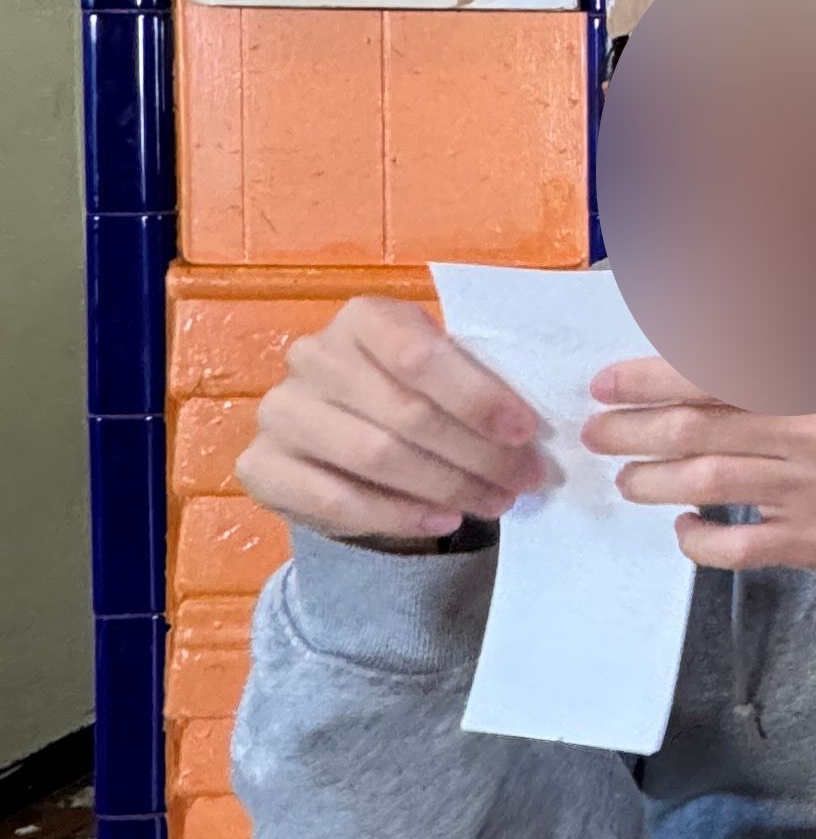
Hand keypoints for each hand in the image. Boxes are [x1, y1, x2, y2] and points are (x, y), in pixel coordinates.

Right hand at [239, 296, 548, 545]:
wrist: (344, 448)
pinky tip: (442, 520)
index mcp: (363, 318)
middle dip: (477, 453)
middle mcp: (313, 356)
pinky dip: (398, 515)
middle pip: (405, 411)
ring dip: (446, 486)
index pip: (419, 354)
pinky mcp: (261, 466)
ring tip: (494, 502)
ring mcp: (280, 410)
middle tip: (525, 480)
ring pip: (374, 455)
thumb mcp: (447, 377)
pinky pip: (336, 499)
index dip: (478, 396)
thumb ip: (479, 390)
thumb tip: (531, 436)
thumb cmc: (414, 397)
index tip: (526, 432)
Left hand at [582, 360, 815, 619]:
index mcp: (815, 383)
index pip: (717, 374)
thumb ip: (755, 363)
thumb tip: (675, 340)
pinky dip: (696, 538)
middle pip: (701, 428)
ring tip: (627, 480)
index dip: (652, 379)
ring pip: (710, 482)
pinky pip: (734, 544)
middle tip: (597, 433)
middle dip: (634, 430)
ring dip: (652, 481)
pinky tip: (682, 525)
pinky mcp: (810, 542)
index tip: (604, 384)